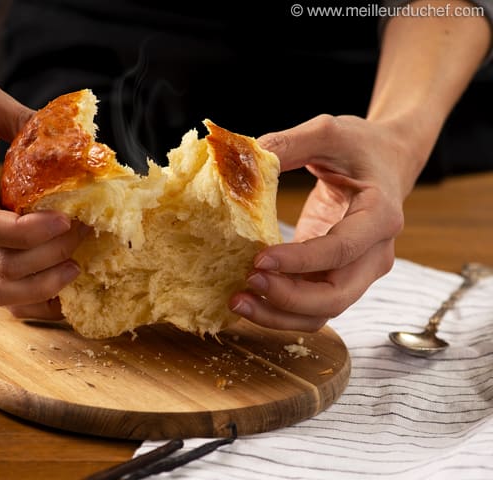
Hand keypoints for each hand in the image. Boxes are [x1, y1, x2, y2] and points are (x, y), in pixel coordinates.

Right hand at [0, 80, 85, 318]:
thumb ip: (23, 118)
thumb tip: (72, 140)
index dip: (31, 231)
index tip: (66, 218)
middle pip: (2, 265)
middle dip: (51, 254)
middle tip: (82, 230)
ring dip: (41, 286)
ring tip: (75, 265)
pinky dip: (30, 301)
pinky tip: (61, 290)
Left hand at [230, 114, 410, 330]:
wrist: (386, 161)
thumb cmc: (360, 146)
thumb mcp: (328, 133)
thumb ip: (288, 143)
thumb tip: (244, 157)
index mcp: (380, 216)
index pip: (342, 250)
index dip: (300, 261)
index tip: (258, 259)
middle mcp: (374, 253)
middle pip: (336, 297)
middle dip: (288, 300)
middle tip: (245, 284)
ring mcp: (357, 271)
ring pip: (322, 312)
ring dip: (279, 314)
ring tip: (238, 301)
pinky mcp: (335, 275)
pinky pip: (309, 305)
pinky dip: (279, 308)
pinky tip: (248, 296)